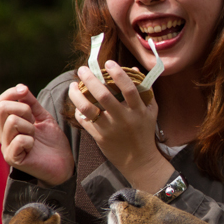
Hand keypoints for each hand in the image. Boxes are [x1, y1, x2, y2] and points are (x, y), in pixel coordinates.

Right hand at [0, 84, 73, 185]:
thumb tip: (21, 87)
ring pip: (12, 121)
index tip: (25, 92)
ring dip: (30, 127)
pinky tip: (33, 147)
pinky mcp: (12, 158)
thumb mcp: (43, 117)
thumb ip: (32, 103)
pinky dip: (30, 141)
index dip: (11, 93)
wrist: (64, 164)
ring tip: (35, 137)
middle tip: (34, 123)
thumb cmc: (53, 142)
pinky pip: (19, 139)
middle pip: (3, 108)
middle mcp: (4, 135)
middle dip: (24, 110)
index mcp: (9, 124)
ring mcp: (6, 147)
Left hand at [68, 61, 173, 192]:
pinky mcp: (99, 137)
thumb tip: (133, 68)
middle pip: (104, 96)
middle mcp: (123, 119)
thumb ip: (145, 89)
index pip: (128, 89)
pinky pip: (85, 121)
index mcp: (138, 110)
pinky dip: (79, 110)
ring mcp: (110, 129)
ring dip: (77, 95)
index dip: (118, 74)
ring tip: (73, 85)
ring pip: (88, 109)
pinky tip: (77, 103)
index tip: (108, 63)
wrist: (139, 160)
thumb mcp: (151, 110)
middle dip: (90, 79)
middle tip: (82, 69)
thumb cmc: (145, 131)